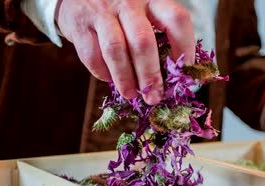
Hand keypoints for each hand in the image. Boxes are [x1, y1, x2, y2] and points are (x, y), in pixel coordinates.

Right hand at [56, 0, 194, 104]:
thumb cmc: (119, 11)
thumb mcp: (143, 12)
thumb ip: (157, 36)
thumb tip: (172, 78)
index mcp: (152, 0)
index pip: (176, 20)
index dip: (184, 47)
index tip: (185, 71)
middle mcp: (128, 3)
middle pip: (143, 41)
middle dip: (150, 75)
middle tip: (154, 96)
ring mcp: (102, 12)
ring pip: (116, 50)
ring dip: (125, 78)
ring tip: (130, 94)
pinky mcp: (79, 24)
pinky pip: (92, 54)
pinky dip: (102, 72)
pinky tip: (110, 79)